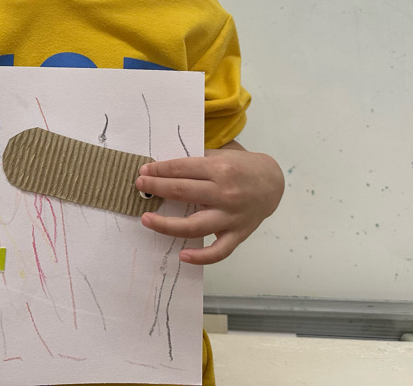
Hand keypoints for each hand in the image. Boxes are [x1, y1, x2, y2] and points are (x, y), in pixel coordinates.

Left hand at [135, 140, 283, 264]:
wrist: (272, 183)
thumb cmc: (241, 167)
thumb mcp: (221, 155)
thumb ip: (197, 163)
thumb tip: (162, 169)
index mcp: (220, 169)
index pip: (181, 169)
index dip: (159, 170)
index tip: (143, 171)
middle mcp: (225, 192)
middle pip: (183, 192)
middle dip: (157, 188)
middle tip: (140, 185)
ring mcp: (231, 216)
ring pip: (194, 226)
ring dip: (167, 224)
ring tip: (146, 219)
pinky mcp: (238, 234)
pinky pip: (218, 251)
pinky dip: (201, 257)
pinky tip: (183, 255)